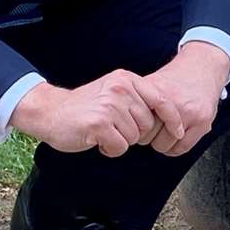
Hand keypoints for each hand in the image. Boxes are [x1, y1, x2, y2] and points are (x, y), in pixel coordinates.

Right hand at [10, 71, 184, 157]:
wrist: (50, 112)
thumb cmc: (85, 107)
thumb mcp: (114, 92)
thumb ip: (137, 98)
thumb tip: (167, 116)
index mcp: (127, 79)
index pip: (161, 99)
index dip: (173, 118)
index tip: (179, 131)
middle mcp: (121, 89)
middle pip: (148, 124)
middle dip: (134, 134)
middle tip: (113, 129)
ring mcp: (110, 105)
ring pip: (135, 138)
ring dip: (120, 141)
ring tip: (103, 132)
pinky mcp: (99, 124)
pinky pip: (120, 147)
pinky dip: (110, 150)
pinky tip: (97, 140)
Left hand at [136, 43, 229, 157]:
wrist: (203, 67)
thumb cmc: (175, 78)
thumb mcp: (152, 83)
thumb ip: (136, 100)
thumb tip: (117, 121)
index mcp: (157, 91)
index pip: (135, 124)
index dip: (135, 127)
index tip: (139, 124)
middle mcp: (174, 102)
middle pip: (148, 137)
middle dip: (148, 135)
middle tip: (154, 126)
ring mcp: (190, 112)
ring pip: (164, 145)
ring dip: (162, 141)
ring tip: (165, 129)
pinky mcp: (203, 121)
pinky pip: (181, 148)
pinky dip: (175, 147)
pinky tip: (175, 135)